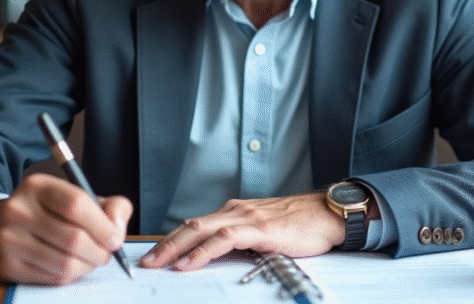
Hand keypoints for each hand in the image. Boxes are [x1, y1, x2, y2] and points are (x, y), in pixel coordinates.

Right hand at [0, 173, 132, 284]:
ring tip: (91, 260)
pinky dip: (71, 276)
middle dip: (99, 252)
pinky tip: (71, 266)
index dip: (102, 225)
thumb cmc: (52, 212)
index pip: (76, 204)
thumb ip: (110, 206)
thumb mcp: (79, 197)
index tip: (115, 238)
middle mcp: (18, 210)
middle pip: (73, 239)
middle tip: (106, 254)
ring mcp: (8, 239)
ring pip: (65, 264)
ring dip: (88, 267)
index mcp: (38, 186)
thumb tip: (117, 228)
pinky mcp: (6, 266)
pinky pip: (53, 278)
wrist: (1, 226)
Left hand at [139, 192, 344, 271]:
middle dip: (165, 243)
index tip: (154, 255)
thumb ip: (243, 241)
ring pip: (202, 229)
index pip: (196, 225)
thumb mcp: (264, 233)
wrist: (328, 214)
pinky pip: (224, 238)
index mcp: (235, 212)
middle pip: (191, 225)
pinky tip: (190, 262)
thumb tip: (221, 257)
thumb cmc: (301, 226)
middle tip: (145, 262)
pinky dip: (203, 250)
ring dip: (176, 247)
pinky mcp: (259, 228)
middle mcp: (236, 210)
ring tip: (159, 263)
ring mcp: (247, 218)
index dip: (172, 239)